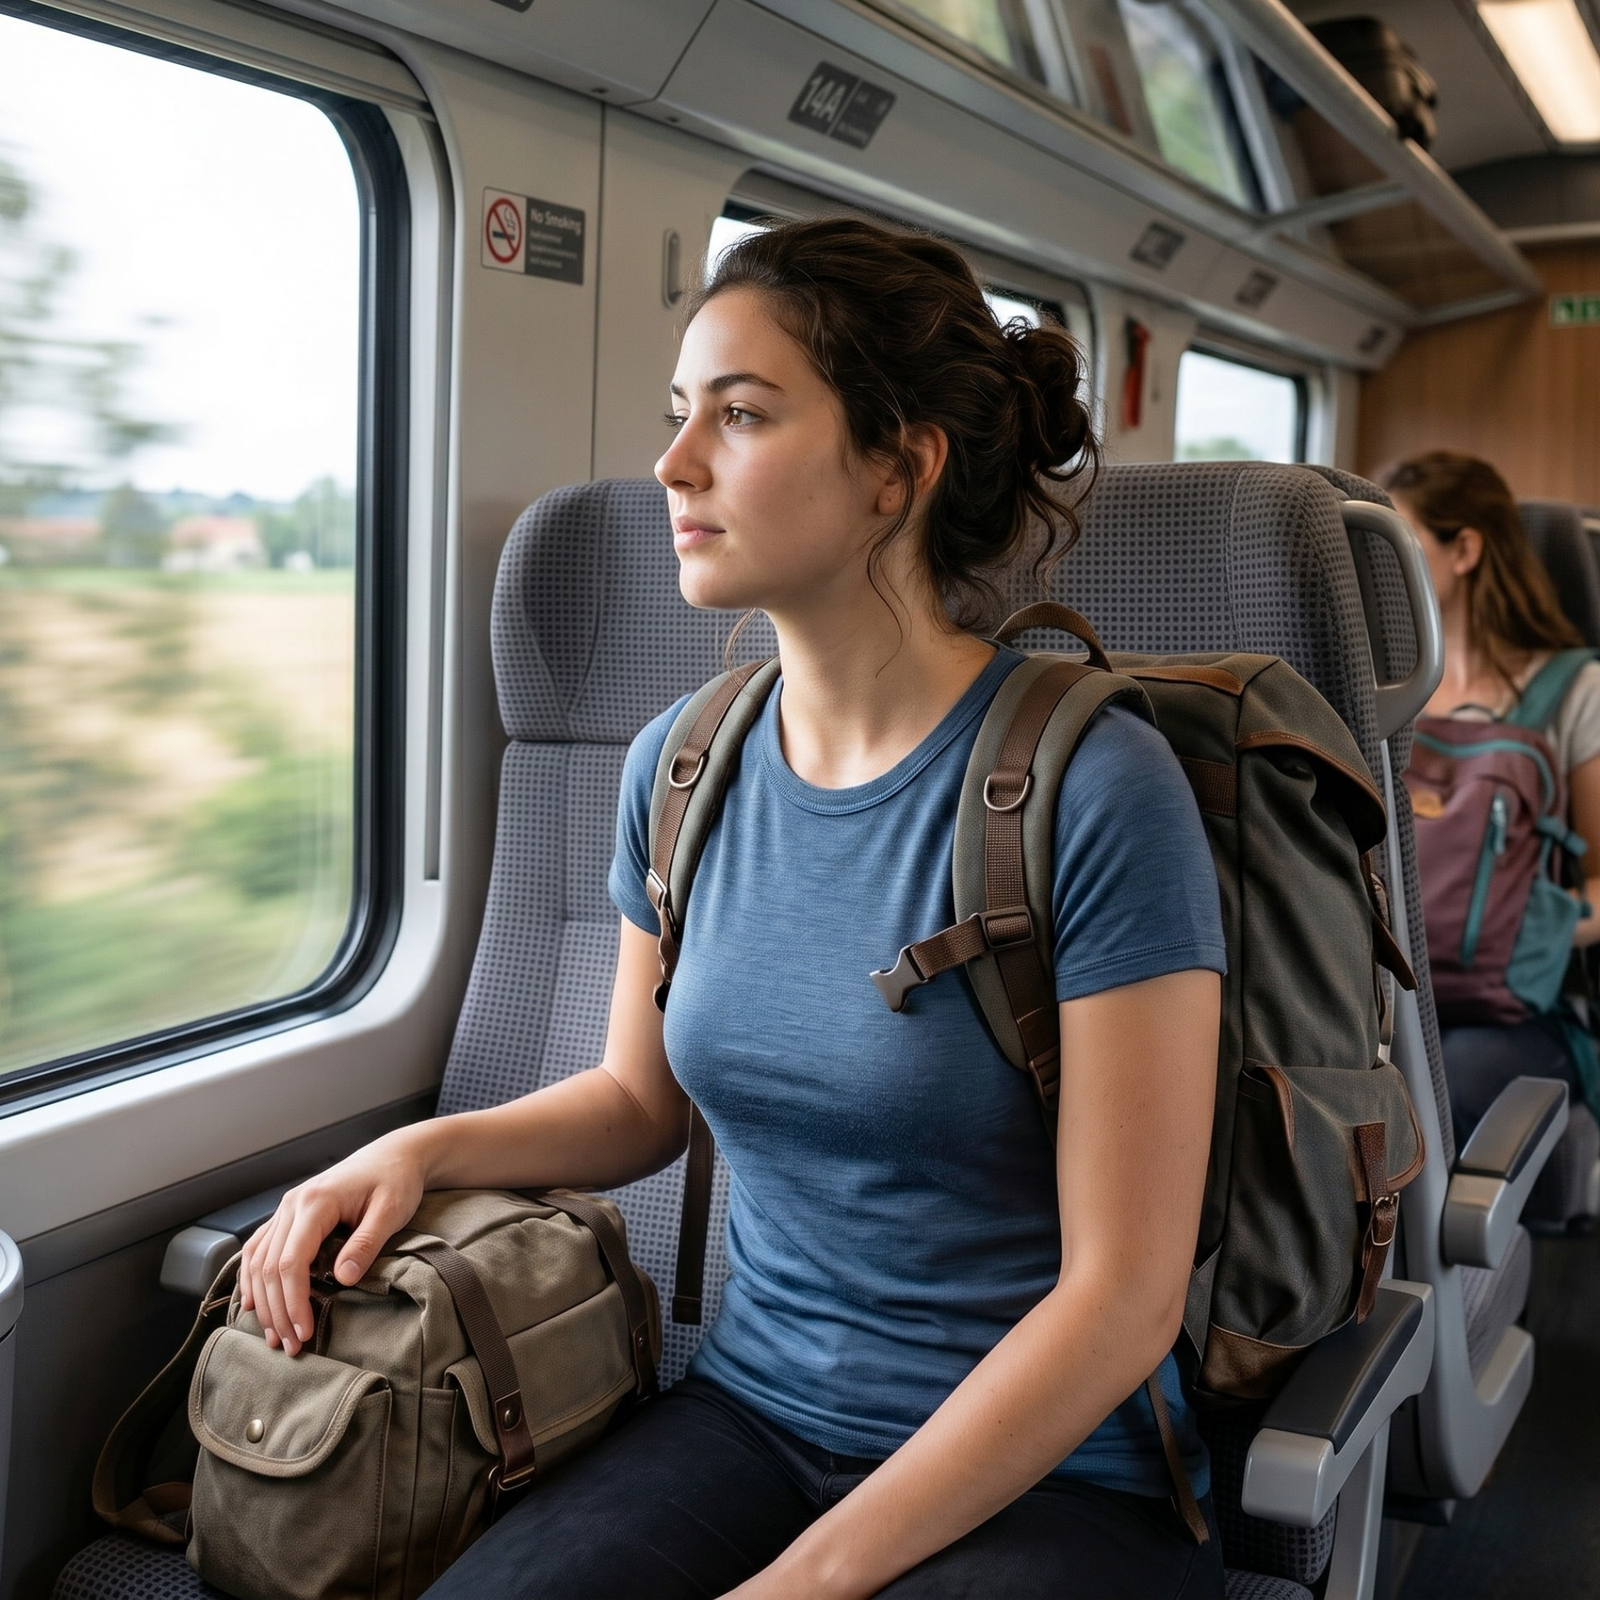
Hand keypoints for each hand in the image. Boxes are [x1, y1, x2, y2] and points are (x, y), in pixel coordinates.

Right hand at [238, 1128, 429, 1355]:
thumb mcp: (392, 1210)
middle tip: (290, 1347)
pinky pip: (259, 1248)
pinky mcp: (289, 1215)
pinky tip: (255, 1303)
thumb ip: (367, 1243)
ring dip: (262, 1301)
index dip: (294, 1302)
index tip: (303, 1332)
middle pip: (269, 1267)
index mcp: (316, 1201)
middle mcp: (292, 1204)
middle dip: (277, 1311)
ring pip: (258, 1260)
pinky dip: (253, 1278)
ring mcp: (287, 1208)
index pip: (291, 1262)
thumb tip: (343, 1279)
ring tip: (272, 1336)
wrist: (395, 1155)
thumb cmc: (396, 1180)